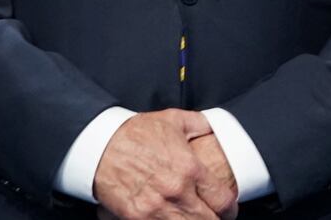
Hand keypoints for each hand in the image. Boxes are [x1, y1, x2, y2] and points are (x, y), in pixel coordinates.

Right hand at [94, 110, 235, 219]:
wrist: (99, 145)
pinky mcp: (137, 218)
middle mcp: (176, 191)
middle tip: (213, 217)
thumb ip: (200, 124)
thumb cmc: (134, 132)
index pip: (222, 200)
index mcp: (190, 168)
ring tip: (192, 218)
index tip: (229, 210)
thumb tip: (214, 127)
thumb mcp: (173, 120)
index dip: (230, 209)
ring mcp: (156, 208)